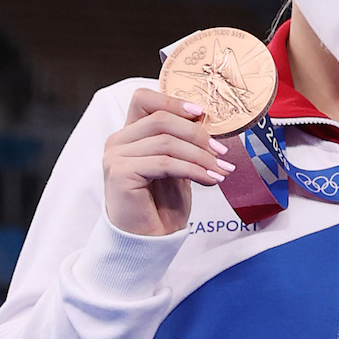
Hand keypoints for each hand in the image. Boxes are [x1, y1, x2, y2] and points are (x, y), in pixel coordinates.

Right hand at [102, 89, 233, 235]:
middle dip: (198, 134)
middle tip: (223, 152)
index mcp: (129, 134)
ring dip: (201, 157)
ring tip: (222, 171)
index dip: (173, 101)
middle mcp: (118, 141)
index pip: (144, 99)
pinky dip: (193, 170)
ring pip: (166, 142)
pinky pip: (164, 163)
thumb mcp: (178, 165)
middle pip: (161, 119)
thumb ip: (184, 143)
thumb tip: (208, 121)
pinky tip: (210, 180)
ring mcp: (115, 156)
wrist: (149, 239)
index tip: (203, 113)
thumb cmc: (162, 203)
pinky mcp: (120, 173)